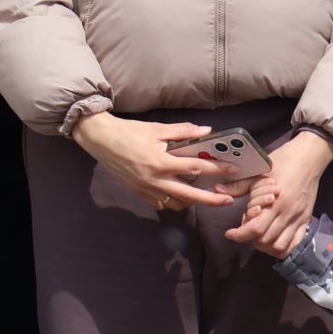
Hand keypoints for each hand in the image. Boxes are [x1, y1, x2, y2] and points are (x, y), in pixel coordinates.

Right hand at [70, 113, 234, 210]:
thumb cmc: (127, 132)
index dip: (217, 169)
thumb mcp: (156, 129)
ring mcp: (145, 189)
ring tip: (202, 196)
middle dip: (211, 200)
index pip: (196, 167)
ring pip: (175, 203)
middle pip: (190, 195)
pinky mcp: (138, 192)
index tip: (233, 170)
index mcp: (161, 162)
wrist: (99, 139)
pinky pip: (160, 204)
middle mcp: (154, 179)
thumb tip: (206, 131)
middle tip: (227, 200)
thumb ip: (183, 131)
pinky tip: (177, 194)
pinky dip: (171, 202)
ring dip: (191, 202)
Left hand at [225, 131, 332, 257]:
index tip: (230, 233)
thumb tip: (218, 190)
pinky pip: (295, 243)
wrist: (309, 158)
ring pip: (280, 246)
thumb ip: (239, 185)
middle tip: (244, 227)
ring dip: (265, 246)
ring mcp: (299, 219)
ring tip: (257, 235)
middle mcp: (288, 214)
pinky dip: (282, 247)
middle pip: (266, 240)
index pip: (256, 229)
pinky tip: (272, 238)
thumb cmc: (283, 162)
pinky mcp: (306, 220)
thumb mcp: (258, 172)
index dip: (240, 235)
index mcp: (276, 202)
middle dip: (250, 238)